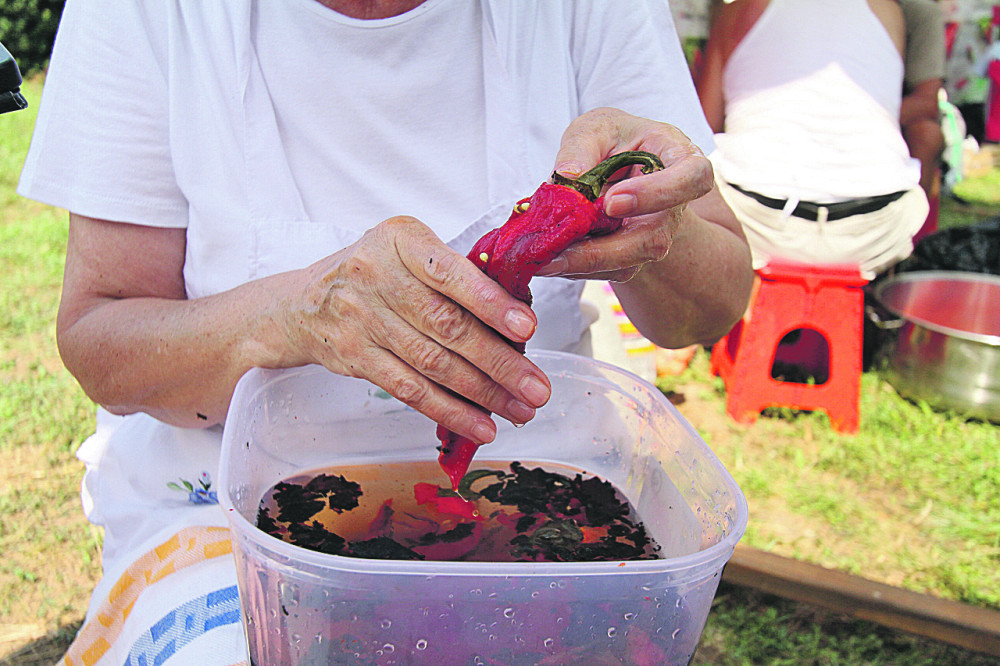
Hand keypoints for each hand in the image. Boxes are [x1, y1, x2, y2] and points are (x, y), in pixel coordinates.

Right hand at [281, 216, 551, 443]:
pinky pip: (409, 390)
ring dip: (482, 393)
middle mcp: (376, 276)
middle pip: (446, 326)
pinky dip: (449, 411)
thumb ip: (454, 273)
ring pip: (432, 364)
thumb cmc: (374, 271)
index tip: (526, 327)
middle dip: (499, 362)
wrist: (302, 303)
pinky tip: (481, 425)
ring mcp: (362, 319)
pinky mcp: (356, 358)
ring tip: (520, 410)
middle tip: (537, 387)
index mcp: (400, 240)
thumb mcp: (407, 250)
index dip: (489, 303)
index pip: (449, 274)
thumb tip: (518, 318)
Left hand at [536, 107, 714, 282]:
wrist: (615, 165)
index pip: (692, 178)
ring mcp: (653, 235)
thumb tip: (567, 179)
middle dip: (604, 251)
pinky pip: (606, 270)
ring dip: (582, 264)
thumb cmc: (613, 140)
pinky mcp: (630, 256)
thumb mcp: (595, 128)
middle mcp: (673, 206)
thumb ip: (581, 146)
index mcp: (680, 159)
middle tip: (558, 252)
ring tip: (542, 258)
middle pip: (654, 239)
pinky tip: (546, 257)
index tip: (613, 202)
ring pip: (627, 263)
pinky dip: (575, 267)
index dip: (658, 194)